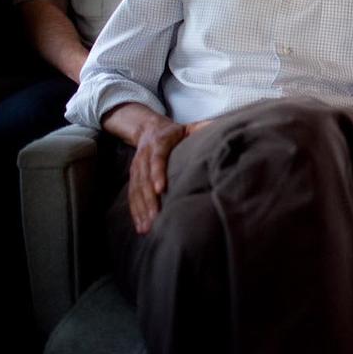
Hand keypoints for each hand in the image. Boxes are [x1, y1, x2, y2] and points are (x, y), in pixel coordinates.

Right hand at [128, 117, 209, 233]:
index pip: (157, 159)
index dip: (157, 173)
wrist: (149, 129)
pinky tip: (140, 226)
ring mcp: (137, 168)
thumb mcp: (189, 127)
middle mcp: (144, 156)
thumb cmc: (176, 132)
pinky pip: (132, 196)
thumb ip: (203, 128)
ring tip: (147, 227)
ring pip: (137, 190)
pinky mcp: (133, 178)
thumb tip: (220, 129)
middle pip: (144, 179)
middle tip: (155, 217)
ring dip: (141, 210)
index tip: (160, 189)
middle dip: (149, 200)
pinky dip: (135, 212)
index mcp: (159, 143)